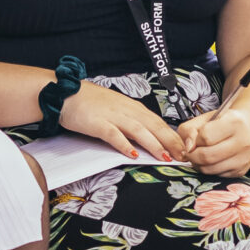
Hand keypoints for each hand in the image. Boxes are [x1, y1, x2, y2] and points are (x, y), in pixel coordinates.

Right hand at [58, 82, 187, 161]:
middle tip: (183, 155)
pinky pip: (113, 134)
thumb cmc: (90, 102)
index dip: (173, 135)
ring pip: (138, 130)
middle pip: (153, 126)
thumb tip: (148, 135)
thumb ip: (131, 120)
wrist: (65, 92)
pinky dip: (124, 145)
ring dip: (153, 144)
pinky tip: (132, 154)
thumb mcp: (116, 108)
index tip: (184, 147)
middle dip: (170, 141)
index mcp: (132, 107)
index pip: (158, 121)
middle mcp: (126, 110)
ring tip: (165, 157)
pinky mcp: (97, 123)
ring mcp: (112, 116)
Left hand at [178, 107, 249, 176]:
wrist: (248, 131)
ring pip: (210, 169)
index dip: (195, 140)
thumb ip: (189, 130)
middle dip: (192, 156)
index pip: (206, 137)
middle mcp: (243, 141)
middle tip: (190, 152)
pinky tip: (210, 161)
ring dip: (198, 165)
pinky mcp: (240, 171)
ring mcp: (243, 158)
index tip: (194, 139)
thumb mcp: (205, 119)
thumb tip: (188, 148)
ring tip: (198, 156)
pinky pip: (216, 175)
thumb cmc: (223, 123)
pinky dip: (208, 170)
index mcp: (234, 122)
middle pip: (207, 156)